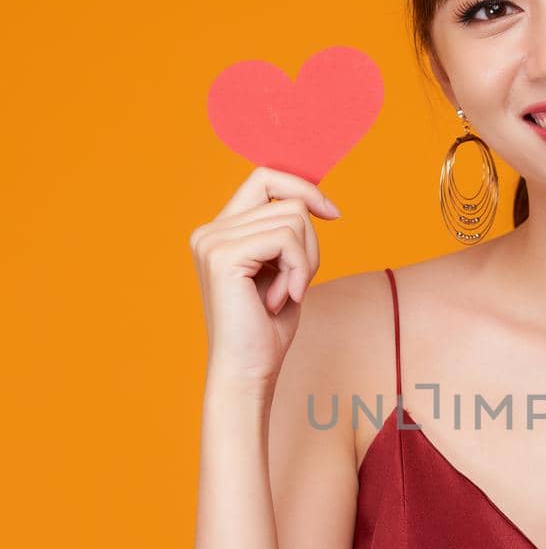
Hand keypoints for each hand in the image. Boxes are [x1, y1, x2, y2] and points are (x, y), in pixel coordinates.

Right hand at [188, 165, 341, 389]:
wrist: (247, 371)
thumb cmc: (267, 328)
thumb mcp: (284, 269)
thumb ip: (289, 233)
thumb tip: (315, 197)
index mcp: (220, 230)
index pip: (264, 177)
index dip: (303, 187)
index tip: (333, 214)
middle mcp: (210, 230)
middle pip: (288, 202)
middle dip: (310, 245)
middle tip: (295, 285)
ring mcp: (213, 240)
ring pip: (293, 218)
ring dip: (305, 262)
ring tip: (284, 294)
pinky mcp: (224, 255)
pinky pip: (287, 239)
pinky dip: (300, 270)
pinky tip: (282, 299)